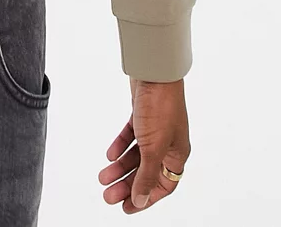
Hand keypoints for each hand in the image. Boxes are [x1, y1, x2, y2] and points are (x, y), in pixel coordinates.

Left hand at [99, 78, 190, 211]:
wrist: (155, 71)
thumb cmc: (161, 107)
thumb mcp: (153, 148)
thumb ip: (146, 176)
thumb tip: (141, 200)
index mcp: (177, 154)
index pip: (163, 186)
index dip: (146, 198)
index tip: (127, 208)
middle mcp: (168, 143)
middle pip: (146, 172)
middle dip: (127, 185)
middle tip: (108, 195)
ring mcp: (155, 129)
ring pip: (137, 155)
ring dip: (120, 167)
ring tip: (103, 177)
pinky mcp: (143, 115)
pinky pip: (131, 136)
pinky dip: (120, 145)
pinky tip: (109, 155)